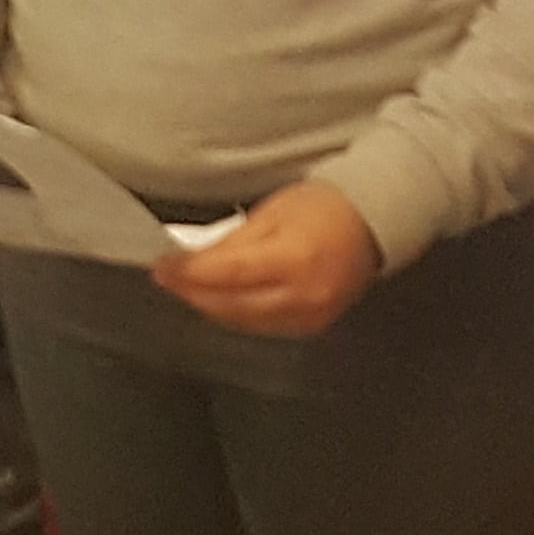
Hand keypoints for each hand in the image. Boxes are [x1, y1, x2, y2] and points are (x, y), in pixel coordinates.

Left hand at [152, 180, 381, 337]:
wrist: (372, 223)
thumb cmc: (323, 206)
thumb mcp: (273, 212)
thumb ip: (233, 242)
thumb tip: (194, 262)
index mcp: (293, 260)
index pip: (227, 274)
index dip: (189, 274)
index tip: (161, 267)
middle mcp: (302, 296)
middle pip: (232, 305)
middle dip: (193, 293)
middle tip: (167, 278)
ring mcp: (310, 317)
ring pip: (244, 321)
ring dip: (211, 306)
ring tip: (188, 288)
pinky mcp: (312, 327)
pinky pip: (263, 327)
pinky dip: (237, 314)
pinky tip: (221, 300)